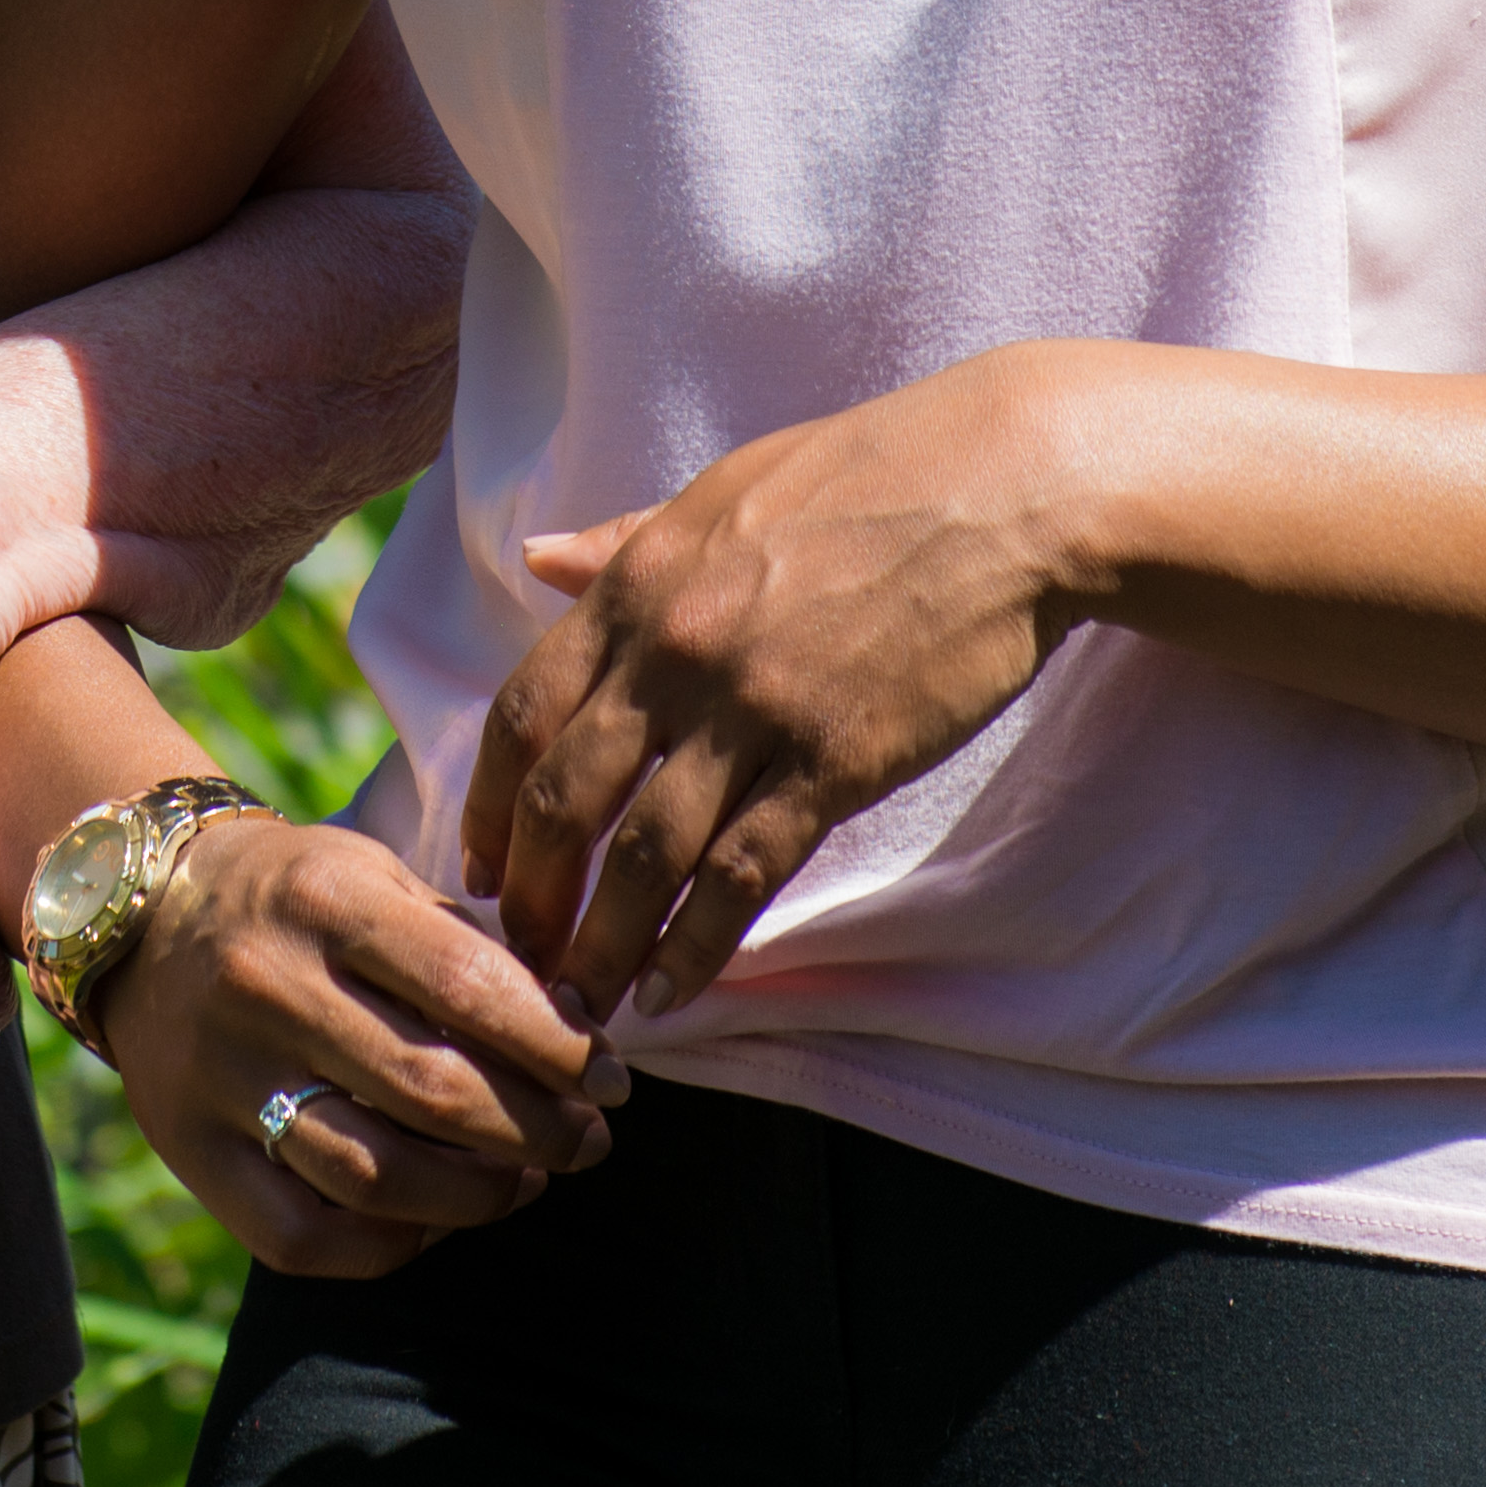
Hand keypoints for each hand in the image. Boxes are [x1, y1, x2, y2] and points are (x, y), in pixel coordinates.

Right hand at [87, 815, 621, 1280]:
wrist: (140, 917)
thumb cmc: (297, 899)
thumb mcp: (376, 878)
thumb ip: (469, 951)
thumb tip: (577, 1042)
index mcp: (325, 901)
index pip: (468, 988)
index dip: (559, 1050)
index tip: (612, 1082)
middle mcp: (266, 987)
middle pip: (432, 1092)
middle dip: (539, 1131)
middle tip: (588, 1141)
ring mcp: (221, 1078)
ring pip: (375, 1177)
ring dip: (478, 1196)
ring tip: (524, 1180)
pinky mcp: (191, 1152)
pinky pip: (304, 1238)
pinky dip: (390, 1243)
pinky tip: (435, 1215)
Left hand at [463, 346, 1094, 1027]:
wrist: (1005, 490)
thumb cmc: (868, 478)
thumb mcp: (722, 492)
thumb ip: (624, 542)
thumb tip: (536, 560)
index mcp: (638, 585)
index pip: (521, 715)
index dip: (487, 806)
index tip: (480, 868)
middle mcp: (674, 651)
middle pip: (565, 800)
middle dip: (532, 896)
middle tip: (519, 958)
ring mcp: (751, 710)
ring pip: (645, 856)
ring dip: (602, 945)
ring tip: (580, 1008)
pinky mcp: (833, 759)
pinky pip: (742, 873)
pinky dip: (697, 945)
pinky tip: (672, 992)